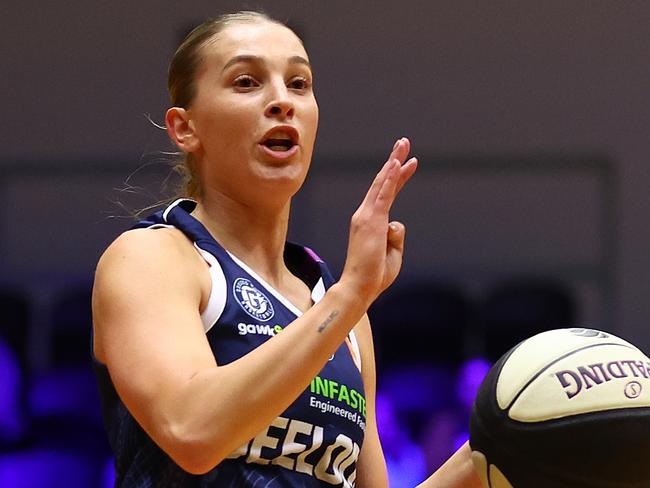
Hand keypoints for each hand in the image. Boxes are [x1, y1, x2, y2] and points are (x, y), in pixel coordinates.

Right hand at [340, 137, 417, 307]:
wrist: (360, 286)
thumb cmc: (375, 275)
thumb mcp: (393, 253)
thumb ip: (396, 235)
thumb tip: (397, 223)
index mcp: (370, 222)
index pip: (387, 194)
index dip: (398, 177)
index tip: (409, 163)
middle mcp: (365, 215)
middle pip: (383, 182)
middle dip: (394, 160)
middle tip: (404, 142)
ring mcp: (366, 216)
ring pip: (382, 183)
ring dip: (394, 162)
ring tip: (403, 144)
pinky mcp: (371, 221)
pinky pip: (383, 195)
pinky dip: (390, 178)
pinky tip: (396, 164)